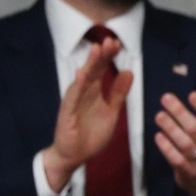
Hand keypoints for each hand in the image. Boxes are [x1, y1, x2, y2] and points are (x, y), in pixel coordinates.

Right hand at [42, 37, 132, 192]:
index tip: (117, 43)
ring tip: (97, 50)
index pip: (102, 70)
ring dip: (89, 64)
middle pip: (92, 70)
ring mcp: (74, 101)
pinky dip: (77, 86)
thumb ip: (119, 93)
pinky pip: (72, 98)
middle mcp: (83, 92)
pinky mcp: (67, 113)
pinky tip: (82, 74)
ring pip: (82, 79)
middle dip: (101, 55)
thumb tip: (129, 72)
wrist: (75, 155)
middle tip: (110, 40)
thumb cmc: (91, 133)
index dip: (109, 57)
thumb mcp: (111, 111)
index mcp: (94, 91)